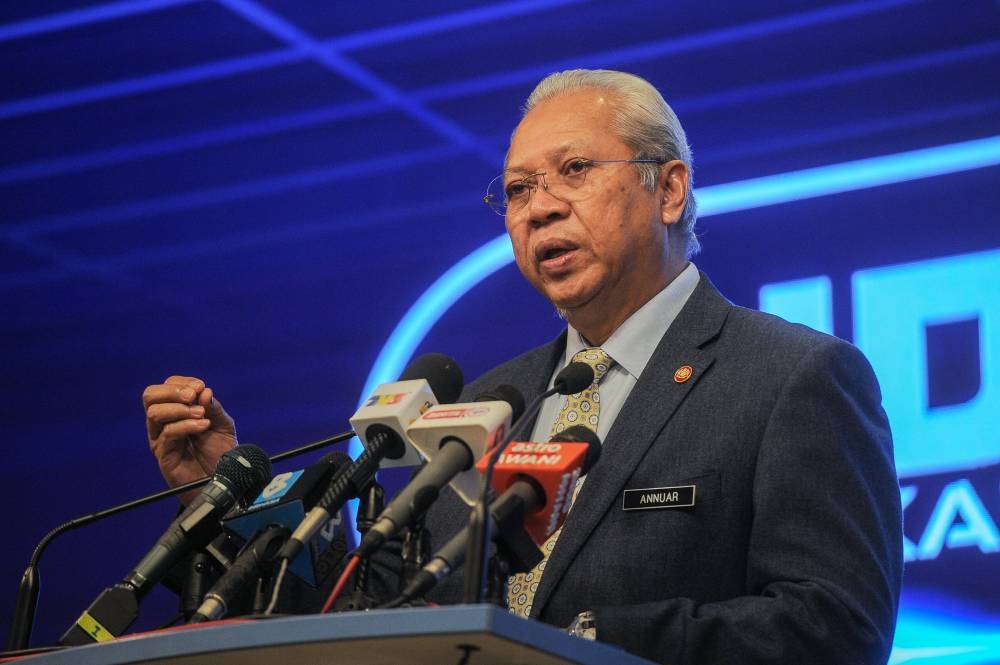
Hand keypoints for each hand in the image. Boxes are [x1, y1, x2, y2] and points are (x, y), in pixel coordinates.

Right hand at [143, 376, 236, 502]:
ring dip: (179, 409)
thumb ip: (213, 407)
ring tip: (201, 414)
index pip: (167, 387)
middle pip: (150, 396)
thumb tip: (204, 391)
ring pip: (154, 413)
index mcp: (177, 412)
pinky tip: (203, 426)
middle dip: (171, 391)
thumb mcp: (222, 424)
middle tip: (192, 396)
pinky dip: (187, 425)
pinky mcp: (164, 455)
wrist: (222, 479)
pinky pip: (167, 433)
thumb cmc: (220, 453)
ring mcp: (161, 439)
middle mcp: (164, 423)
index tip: (199, 386)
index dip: (181, 383)